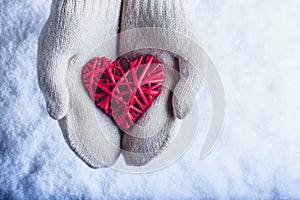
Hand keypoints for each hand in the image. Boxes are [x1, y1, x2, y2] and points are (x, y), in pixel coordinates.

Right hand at [38, 0, 121, 167]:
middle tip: (116, 159)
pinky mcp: (116, 64)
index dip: (82, 142)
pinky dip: (130, 105)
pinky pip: (124, 89)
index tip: (96, 162)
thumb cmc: (70, 17)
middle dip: (104, 140)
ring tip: (131, 145)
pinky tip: (139, 118)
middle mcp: (85, 82)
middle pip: (94, 118)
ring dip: (118, 126)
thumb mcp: (53, 48)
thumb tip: (56, 115)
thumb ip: (50, 81)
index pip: (74, 121)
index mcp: (67, 84)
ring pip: (110, 107)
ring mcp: (101, 74)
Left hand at [119, 0, 201, 165]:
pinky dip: (116, 109)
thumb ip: (190, 86)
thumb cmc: (179, 27)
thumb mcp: (194, 56)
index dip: (155, 144)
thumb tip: (180, 115)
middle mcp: (158, 89)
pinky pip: (120, 93)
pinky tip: (111, 123)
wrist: (156, 0)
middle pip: (150, 123)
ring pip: (135, 112)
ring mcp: (142, 81)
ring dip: (129, 131)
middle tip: (130, 159)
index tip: (140, 158)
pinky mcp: (126, 69)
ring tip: (120, 149)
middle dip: (141, 143)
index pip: (166, 124)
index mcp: (175, 90)